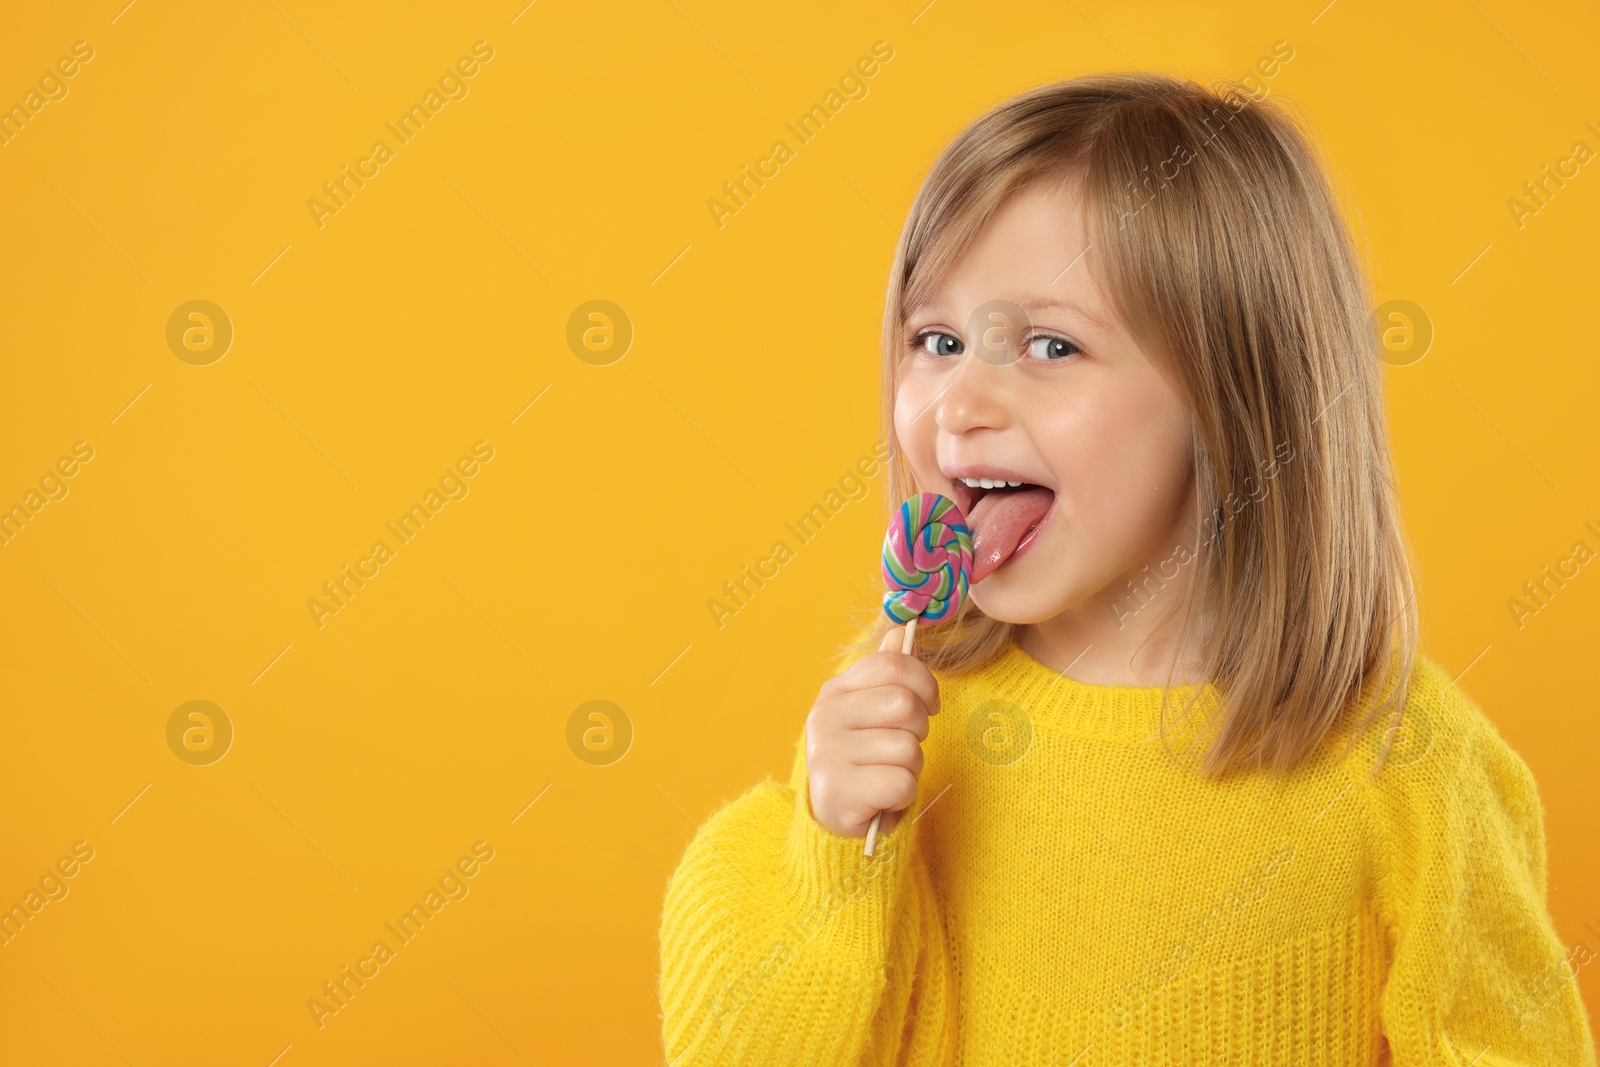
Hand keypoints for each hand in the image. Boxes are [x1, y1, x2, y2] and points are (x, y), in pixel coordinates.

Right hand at [804, 627, 939, 838]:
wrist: (836, 815)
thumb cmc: (864, 758)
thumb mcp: (871, 711)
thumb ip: (884, 674)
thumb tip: (899, 632)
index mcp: (835, 691)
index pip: (893, 665)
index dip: (924, 683)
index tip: (930, 705)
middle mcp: (825, 717)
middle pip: (905, 705)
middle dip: (919, 730)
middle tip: (903, 747)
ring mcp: (828, 754)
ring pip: (907, 747)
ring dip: (911, 766)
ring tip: (890, 773)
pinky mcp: (839, 791)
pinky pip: (902, 782)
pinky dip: (904, 794)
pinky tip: (885, 796)